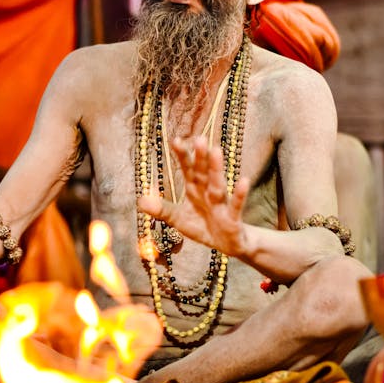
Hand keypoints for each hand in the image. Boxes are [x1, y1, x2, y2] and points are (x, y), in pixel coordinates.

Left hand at [138, 135, 248, 257]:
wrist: (227, 245)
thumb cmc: (203, 226)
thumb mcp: (179, 219)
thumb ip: (162, 209)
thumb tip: (140, 200)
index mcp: (194, 190)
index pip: (187, 170)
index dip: (182, 156)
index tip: (176, 140)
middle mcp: (207, 192)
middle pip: (203, 173)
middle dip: (200, 157)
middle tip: (200, 138)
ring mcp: (220, 204)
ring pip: (217, 185)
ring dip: (216, 169)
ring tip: (216, 150)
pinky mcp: (232, 218)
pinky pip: (235, 205)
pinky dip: (238, 194)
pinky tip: (243, 181)